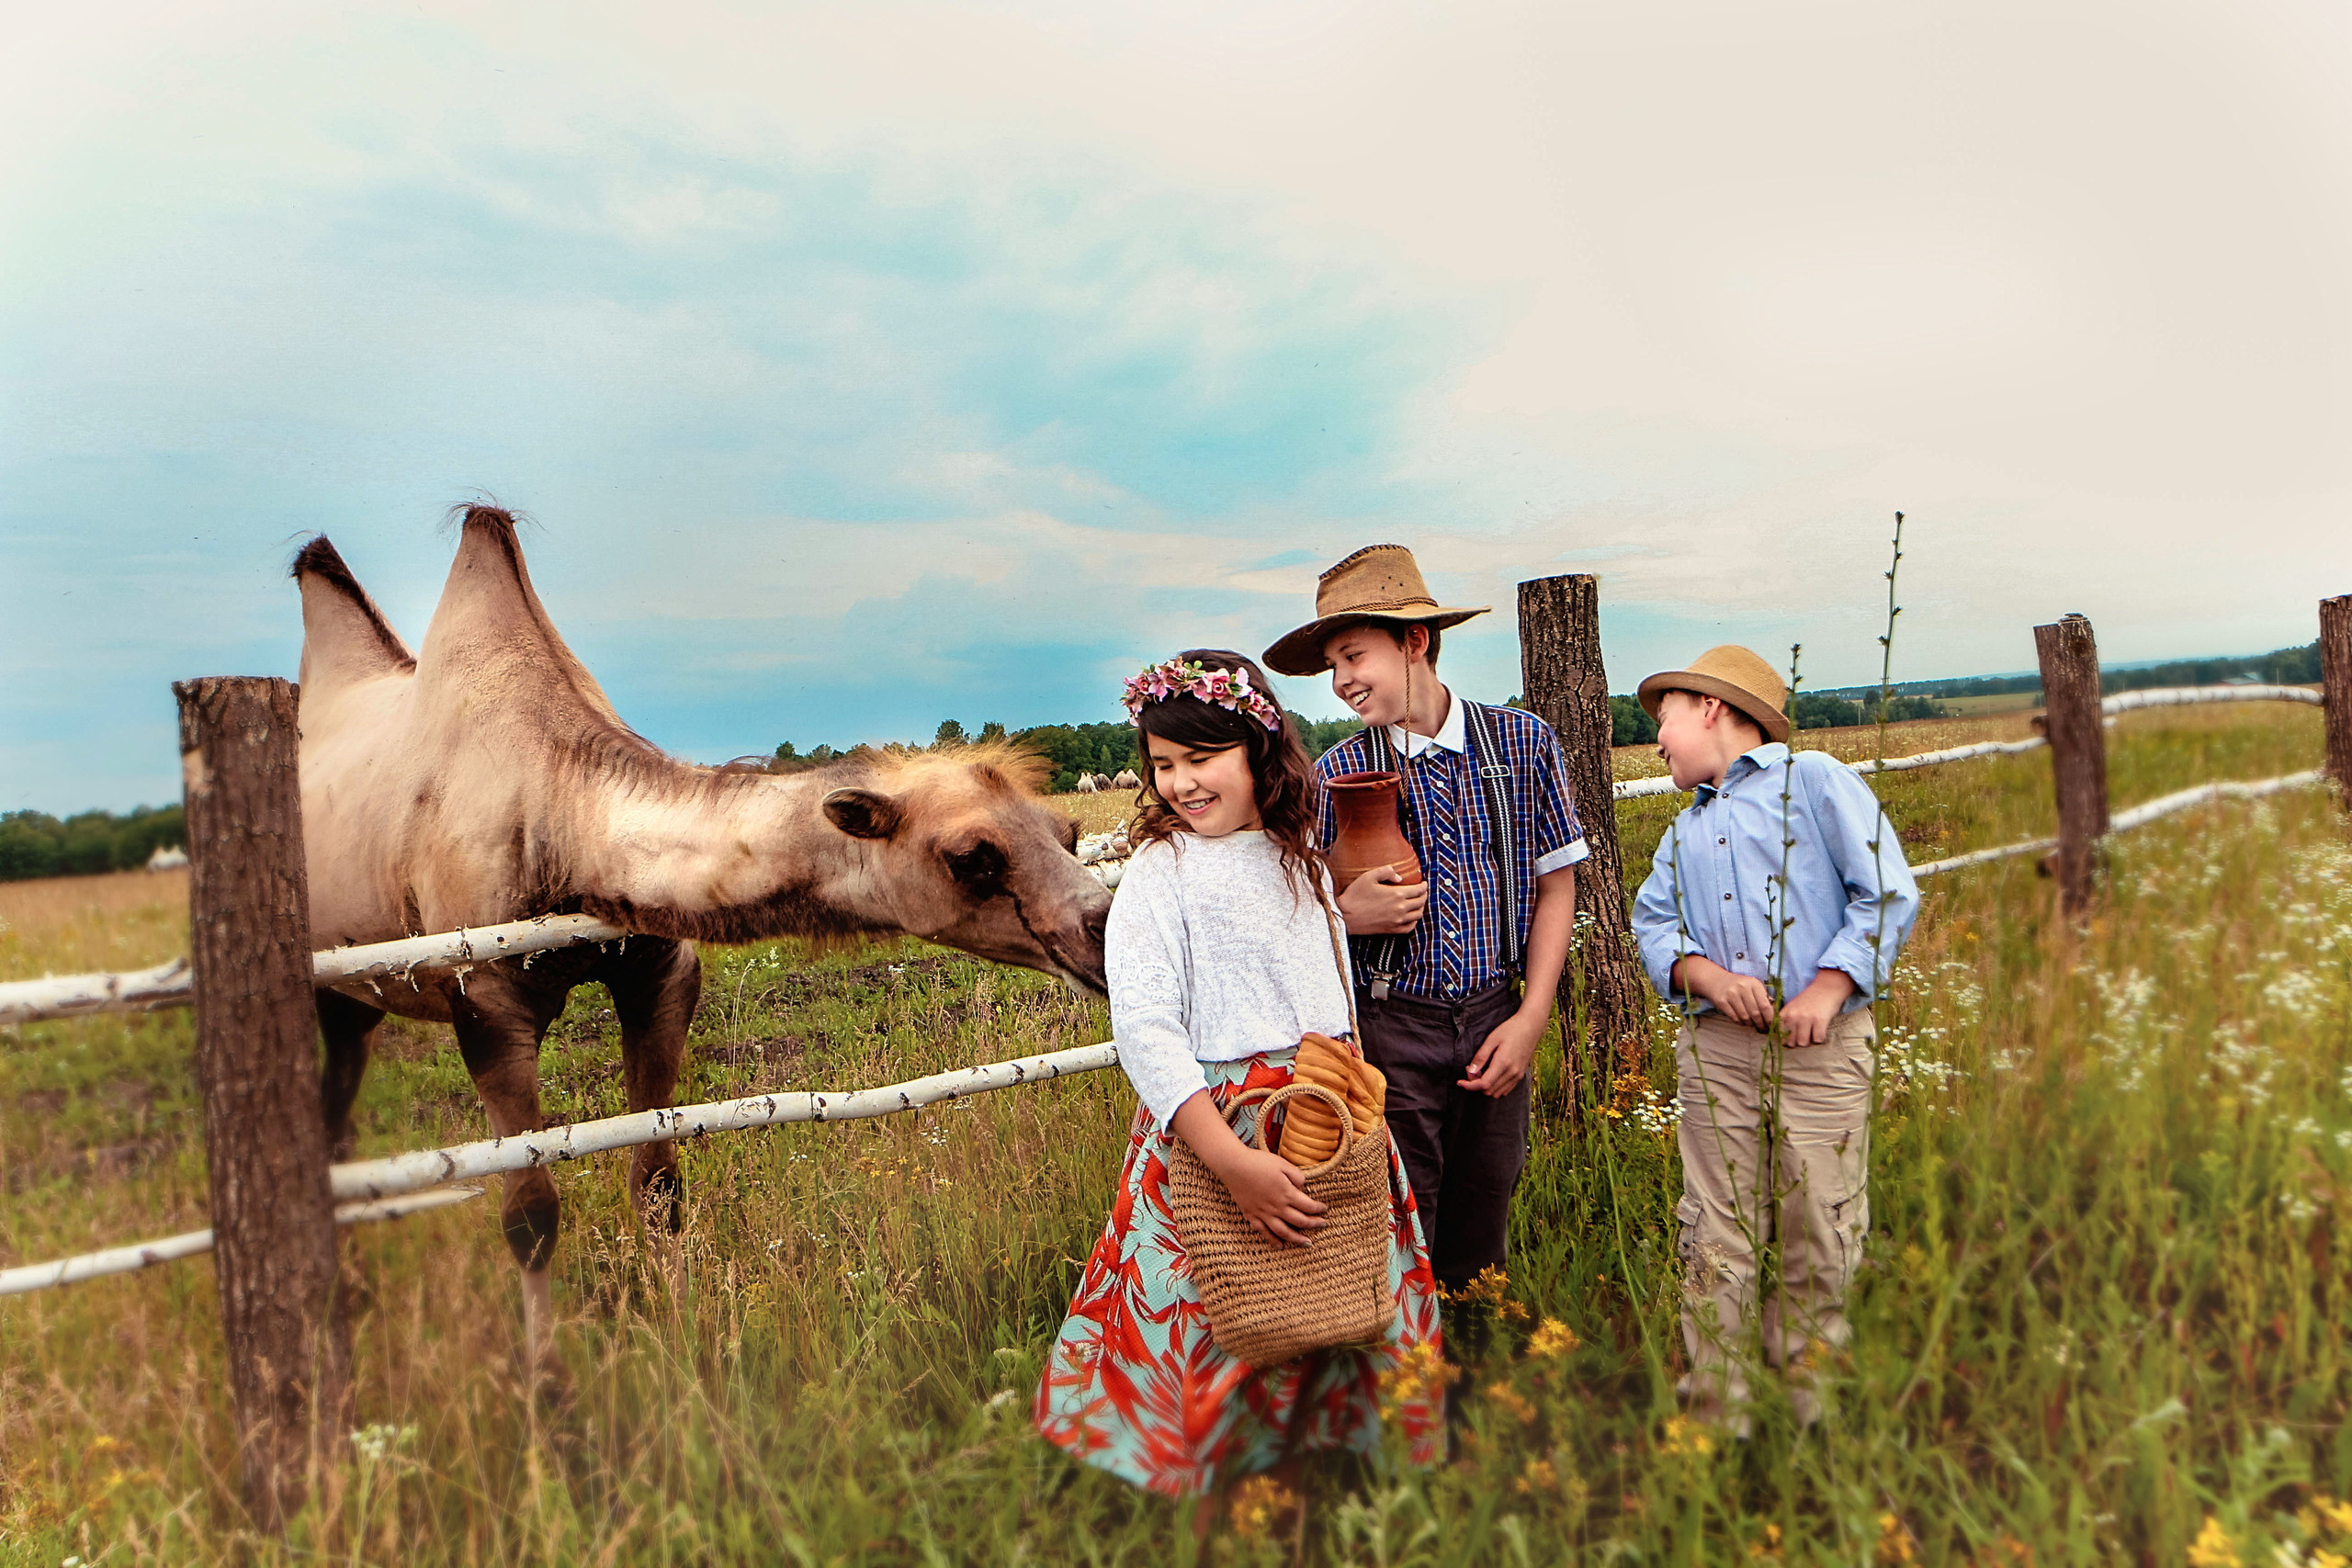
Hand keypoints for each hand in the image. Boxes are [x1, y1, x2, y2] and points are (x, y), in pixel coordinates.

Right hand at [1214, 1146, 1330, 1245]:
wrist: (1234, 1166)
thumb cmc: (1259, 1162)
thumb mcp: (1283, 1164)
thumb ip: (1297, 1177)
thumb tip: (1303, 1188)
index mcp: (1287, 1194)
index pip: (1308, 1206)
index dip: (1319, 1209)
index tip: (1324, 1209)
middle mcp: (1277, 1207)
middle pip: (1299, 1221)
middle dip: (1313, 1224)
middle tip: (1322, 1225)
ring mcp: (1264, 1213)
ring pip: (1284, 1232)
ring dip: (1297, 1239)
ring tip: (1307, 1244)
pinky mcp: (1252, 1215)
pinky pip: (1264, 1232)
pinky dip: (1273, 1241)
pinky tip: (1280, 1246)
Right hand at [1340, 865, 1426, 935]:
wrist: (1344, 916)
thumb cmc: (1354, 895)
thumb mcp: (1368, 876)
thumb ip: (1386, 871)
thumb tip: (1399, 877)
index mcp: (1397, 894)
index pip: (1419, 890)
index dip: (1424, 885)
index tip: (1424, 883)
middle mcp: (1400, 908)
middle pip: (1421, 902)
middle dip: (1424, 895)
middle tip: (1422, 891)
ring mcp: (1397, 921)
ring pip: (1417, 915)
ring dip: (1420, 907)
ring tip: (1418, 902)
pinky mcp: (1391, 930)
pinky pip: (1410, 927)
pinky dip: (1414, 921)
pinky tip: (1411, 917)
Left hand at [1460, 1007, 1542, 1096]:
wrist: (1531, 1026)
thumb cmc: (1510, 1029)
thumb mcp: (1491, 1039)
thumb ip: (1481, 1057)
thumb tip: (1470, 1071)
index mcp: (1503, 1063)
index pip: (1483, 1084)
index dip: (1469, 1086)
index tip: (1460, 1082)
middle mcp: (1512, 1073)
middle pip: (1489, 1091)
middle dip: (1476, 1084)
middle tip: (1472, 1070)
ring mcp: (1518, 1075)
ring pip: (1497, 1093)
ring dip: (1485, 1086)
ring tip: (1481, 1071)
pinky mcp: (1521, 1075)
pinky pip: (1505, 1089)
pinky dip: (1495, 1087)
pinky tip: (1491, 1074)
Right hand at [1676, 955, 1773, 1028]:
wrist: (1716, 980)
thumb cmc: (1739, 985)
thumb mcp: (1753, 986)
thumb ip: (1764, 997)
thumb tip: (1775, 1014)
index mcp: (1754, 983)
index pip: (1765, 1005)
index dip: (1770, 1018)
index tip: (1772, 1025)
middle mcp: (1742, 987)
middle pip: (1755, 1013)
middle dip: (1761, 1024)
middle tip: (1763, 1028)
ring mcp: (1731, 994)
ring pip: (1745, 1017)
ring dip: (1750, 1024)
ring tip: (1752, 1024)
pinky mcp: (1721, 1001)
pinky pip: (1734, 1018)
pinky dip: (1740, 1023)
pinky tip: (1742, 1022)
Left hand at [1777, 969, 1857, 1046]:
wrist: (1827, 988)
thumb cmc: (1810, 1000)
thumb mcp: (1793, 1007)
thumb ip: (1787, 1020)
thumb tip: (1784, 1042)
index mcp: (1785, 1012)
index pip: (1778, 1033)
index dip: (1784, 1039)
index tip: (1791, 1039)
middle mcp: (1793, 1015)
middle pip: (1791, 1042)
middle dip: (1797, 1042)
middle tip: (1804, 1036)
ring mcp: (1806, 1018)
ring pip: (1803, 1043)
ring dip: (1809, 1041)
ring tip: (1812, 1033)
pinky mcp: (1820, 1020)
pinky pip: (1817, 1039)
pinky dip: (1820, 1038)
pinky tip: (1821, 1030)